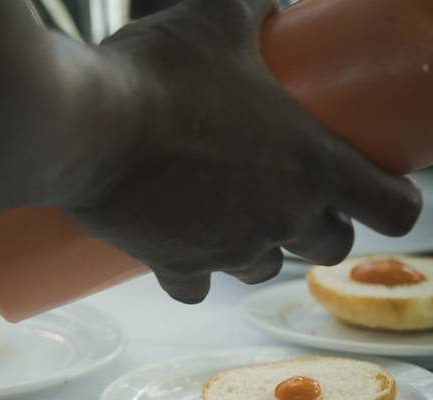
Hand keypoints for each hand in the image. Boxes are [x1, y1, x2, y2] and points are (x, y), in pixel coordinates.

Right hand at [69, 0, 421, 302]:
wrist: (87, 129)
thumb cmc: (160, 75)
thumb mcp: (219, 19)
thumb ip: (253, 11)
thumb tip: (264, 9)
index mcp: (313, 164)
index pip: (393, 210)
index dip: (394, 200)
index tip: (376, 188)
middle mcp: (280, 217)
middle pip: (330, 246)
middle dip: (320, 225)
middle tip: (295, 194)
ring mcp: (228, 249)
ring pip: (263, 269)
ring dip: (259, 248)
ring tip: (233, 216)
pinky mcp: (175, 266)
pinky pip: (196, 289)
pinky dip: (194, 273)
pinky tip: (182, 251)